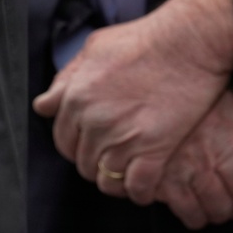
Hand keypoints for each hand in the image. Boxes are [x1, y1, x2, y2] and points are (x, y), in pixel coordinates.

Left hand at [33, 0, 232, 204]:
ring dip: (116, 179)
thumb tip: (44, 104)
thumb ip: (67, 79)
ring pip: (106, 179)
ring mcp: (122, 138)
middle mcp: (93, 121)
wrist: (188, 43)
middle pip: (83, 163)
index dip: (77, 145)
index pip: (63, 140)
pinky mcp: (153, 150)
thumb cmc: (143, 40)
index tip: (91, 145)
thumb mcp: (94, 49)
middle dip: (95, 163)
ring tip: (128, 172)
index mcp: (75, 97)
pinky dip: (139, 192)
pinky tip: (146, 185)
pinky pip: (136, 188)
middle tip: (113, 157)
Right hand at [156, 90, 232, 228]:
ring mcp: (191, 162)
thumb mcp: (213, 91)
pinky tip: (193, 215)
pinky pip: (187, 209)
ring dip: (221, 213)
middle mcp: (218, 142)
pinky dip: (194, 217)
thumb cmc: (172, 85)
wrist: (132, 81)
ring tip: (217, 212)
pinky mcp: (163, 177)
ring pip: (220, 204)